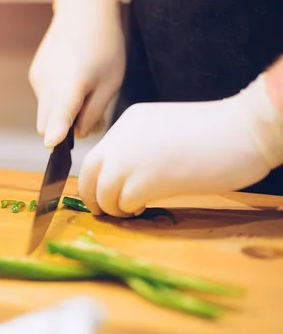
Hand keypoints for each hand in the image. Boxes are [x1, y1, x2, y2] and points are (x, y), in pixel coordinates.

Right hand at [29, 0, 124, 147]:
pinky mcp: (34, 75)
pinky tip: (71, 78)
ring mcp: (38, 80)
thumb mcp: (111, 83)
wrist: (83, 12)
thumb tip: (77, 134)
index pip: (61, 114)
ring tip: (82, 90)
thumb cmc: (104, 47)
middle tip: (89, 115)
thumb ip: (93, 113)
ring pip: (45, 113)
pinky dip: (56, 100)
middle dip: (62, 132)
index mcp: (72, 85)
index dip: (57, 132)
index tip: (53, 143)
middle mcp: (49, 84)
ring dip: (60, 114)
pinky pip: (44, 98)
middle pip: (46, 126)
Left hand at [78, 75, 282, 216]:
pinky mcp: (146, 180)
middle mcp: (122, 138)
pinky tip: (144, 207)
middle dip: (92, 197)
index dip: (95, 178)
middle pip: (89, 174)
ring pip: (103, 192)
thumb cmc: (215, 132)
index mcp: (128, 122)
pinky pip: (124, 203)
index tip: (101, 192)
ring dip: (113, 207)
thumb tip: (125, 174)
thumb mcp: (164, 130)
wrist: (244, 129)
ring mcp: (131, 158)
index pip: (96, 155)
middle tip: (103, 210)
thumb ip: (140, 146)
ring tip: (131, 209)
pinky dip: (130, 210)